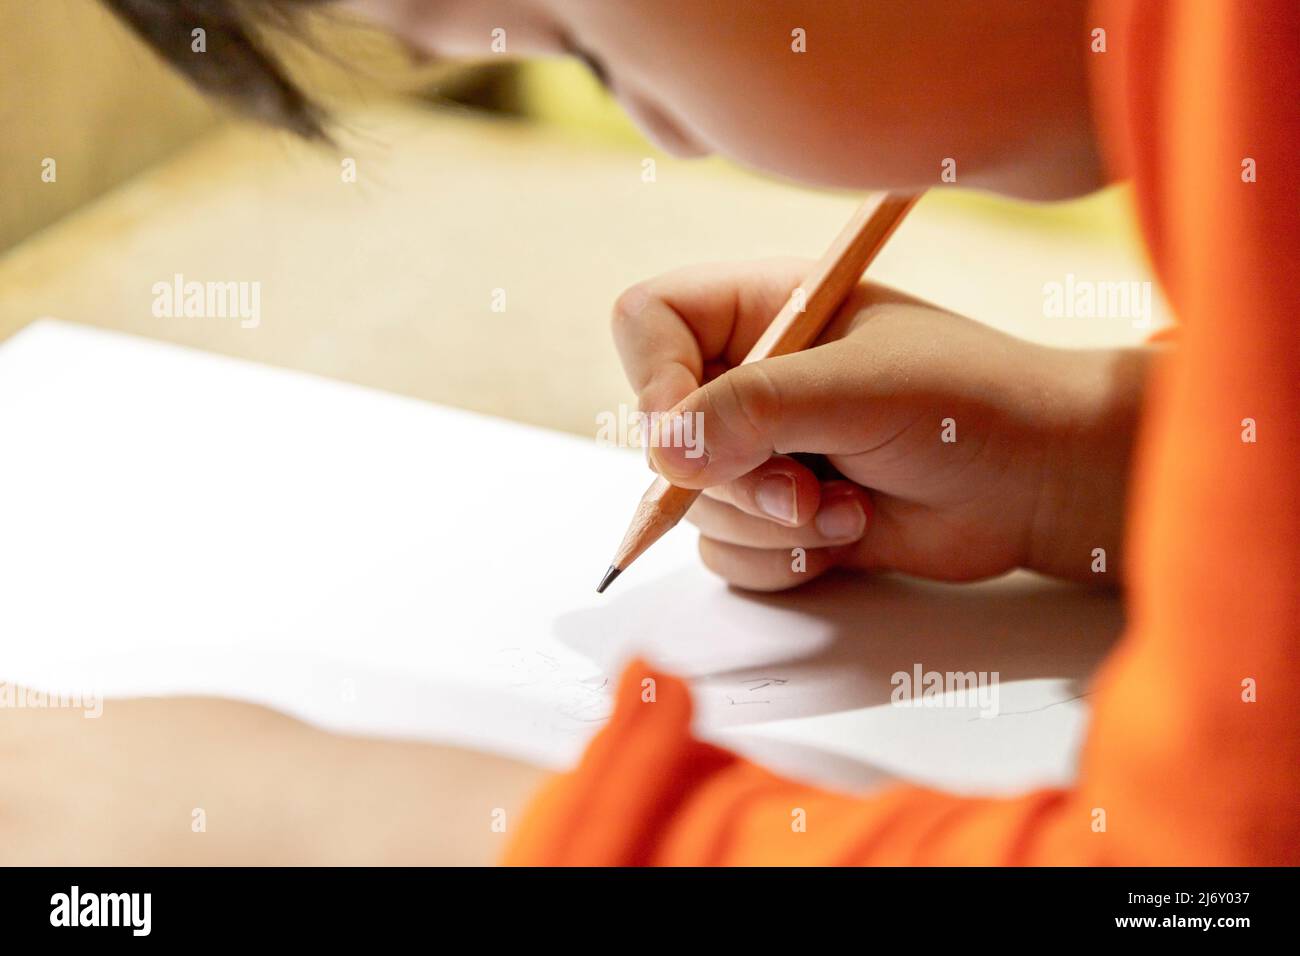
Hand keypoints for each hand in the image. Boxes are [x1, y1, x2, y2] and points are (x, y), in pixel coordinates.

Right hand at [612, 259, 1147, 589]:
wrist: (1038, 481)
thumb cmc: (969, 404)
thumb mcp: (859, 388)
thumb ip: (756, 408)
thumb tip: (664, 450)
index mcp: (762, 311)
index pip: (649, 323)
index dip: (652, 379)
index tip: (686, 432)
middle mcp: (749, 379)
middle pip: (662, 435)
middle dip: (734, 478)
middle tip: (805, 485)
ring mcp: (761, 451)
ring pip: (693, 505)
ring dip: (767, 524)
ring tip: (848, 507)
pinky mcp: (778, 514)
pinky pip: (726, 552)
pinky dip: (780, 560)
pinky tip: (848, 532)